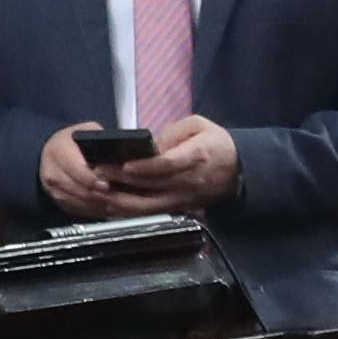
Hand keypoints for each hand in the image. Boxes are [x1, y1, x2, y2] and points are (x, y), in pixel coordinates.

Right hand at [34, 123, 120, 213]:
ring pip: (80, 203)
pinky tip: (110, 207)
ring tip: (119, 204)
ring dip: (100, 205)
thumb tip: (119, 148)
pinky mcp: (58, 201)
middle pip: (80, 190)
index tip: (108, 184)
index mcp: (59, 151)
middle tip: (120, 197)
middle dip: (101, 195)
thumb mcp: (86, 130)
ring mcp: (53, 189)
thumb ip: (99, 138)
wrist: (50, 153)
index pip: (77, 170)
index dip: (94, 179)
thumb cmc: (72, 141)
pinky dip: (96, 210)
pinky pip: (79, 210)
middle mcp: (52, 172)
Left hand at [84, 115, 244, 208]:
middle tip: (98, 173)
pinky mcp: (179, 208)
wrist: (239, 170)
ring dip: (122, 201)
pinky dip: (131, 211)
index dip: (145, 167)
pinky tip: (113, 204)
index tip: (124, 165)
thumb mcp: (199, 125)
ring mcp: (183, 199)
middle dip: (122, 181)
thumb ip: (173, 133)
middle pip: (152, 186)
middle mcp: (189, 181)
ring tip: (100, 191)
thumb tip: (149, 147)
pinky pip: (151, 213)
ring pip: (149, 206)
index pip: (168, 165)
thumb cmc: (217, 143)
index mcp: (196, 156)